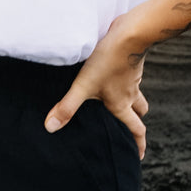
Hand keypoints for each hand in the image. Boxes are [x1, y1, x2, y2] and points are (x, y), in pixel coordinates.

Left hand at [43, 15, 148, 159]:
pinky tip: (113, 75)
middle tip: (133, 129)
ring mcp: (132, 77)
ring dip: (133, 100)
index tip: (139, 156)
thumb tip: (51, 128)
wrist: (129, 34)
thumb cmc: (107, 61)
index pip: (135, 128)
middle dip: (137, 122)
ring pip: (137, 94)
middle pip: (139, 112)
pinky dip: (126, 81)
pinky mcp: (130, 62)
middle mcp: (130, 93)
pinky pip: (131, 77)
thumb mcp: (84, 86)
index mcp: (121, 104)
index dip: (138, 144)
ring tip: (123, 101)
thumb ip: (67, 107)